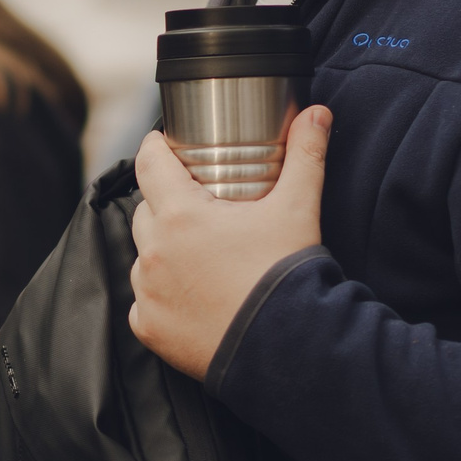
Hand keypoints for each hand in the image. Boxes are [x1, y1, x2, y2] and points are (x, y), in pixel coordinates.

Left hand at [127, 108, 330, 378]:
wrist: (287, 348)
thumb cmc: (287, 276)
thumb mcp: (298, 209)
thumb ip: (306, 155)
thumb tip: (317, 112)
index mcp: (179, 217)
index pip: (149, 163)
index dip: (156, 148)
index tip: (165, 144)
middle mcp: (153, 253)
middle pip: (147, 210)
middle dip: (166, 202)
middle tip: (198, 204)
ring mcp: (147, 293)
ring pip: (143, 256)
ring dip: (163, 249)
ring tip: (200, 253)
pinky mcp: (149, 329)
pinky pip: (144, 302)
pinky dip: (162, 295)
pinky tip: (192, 295)